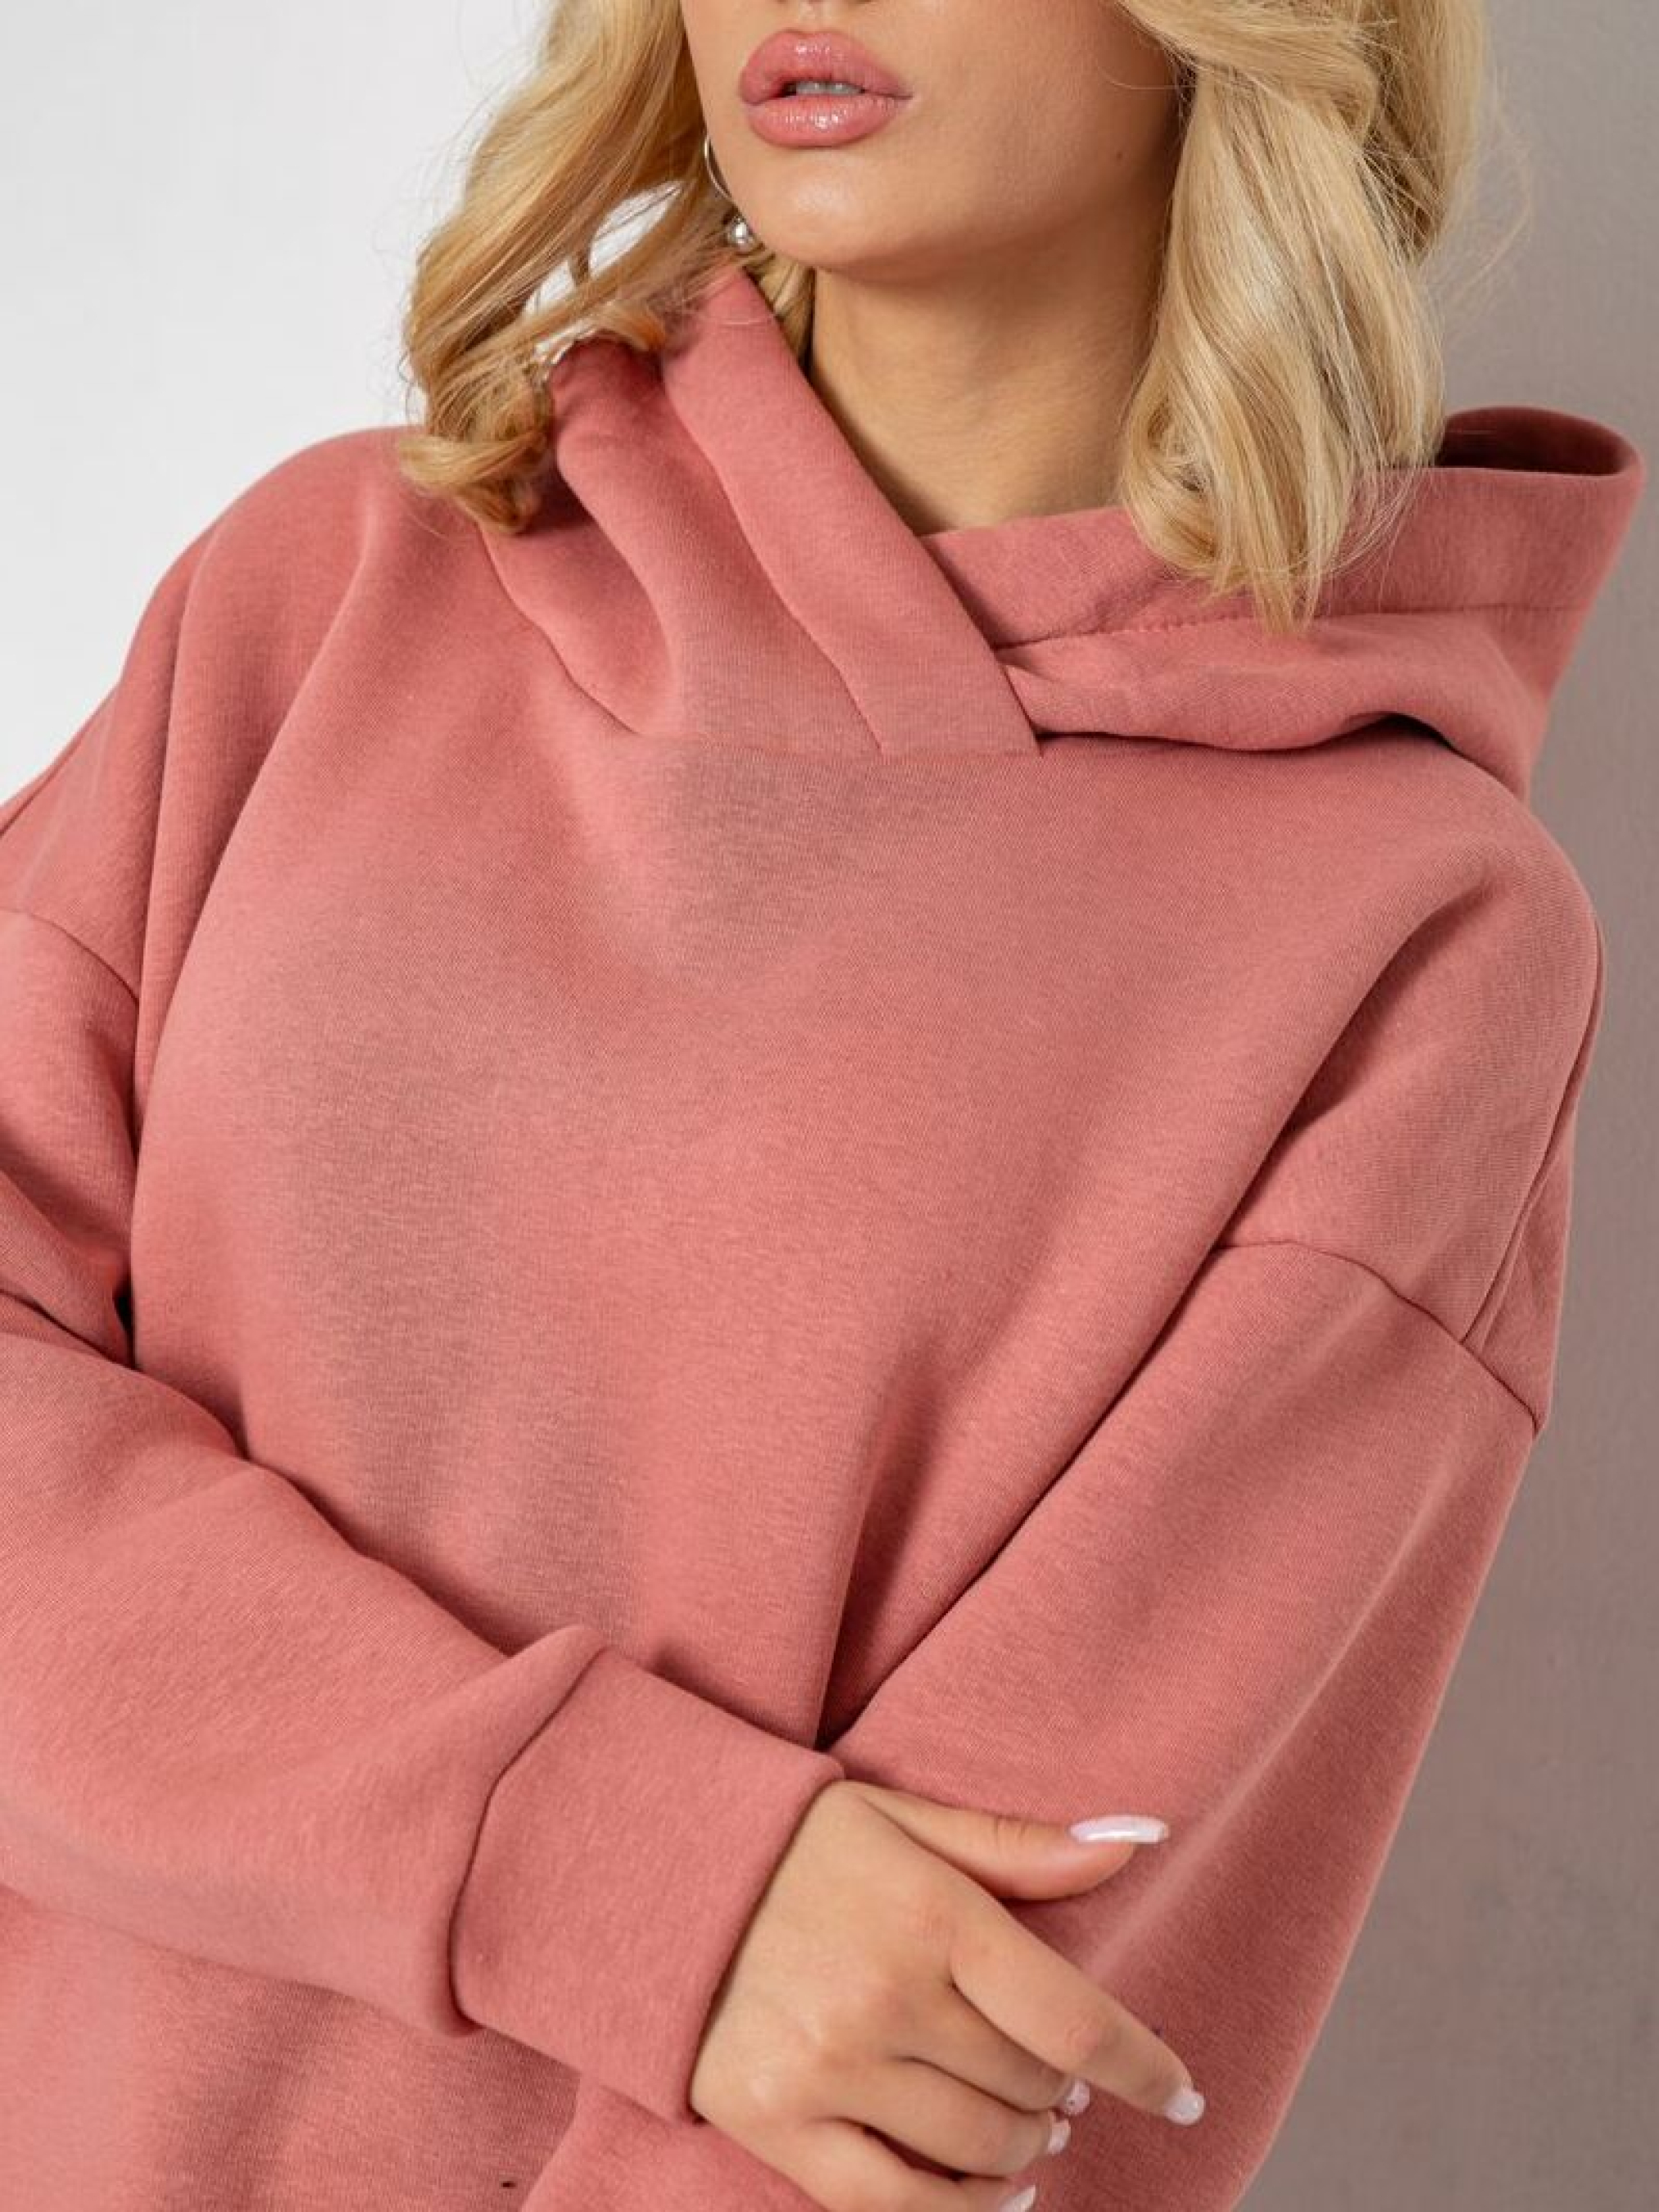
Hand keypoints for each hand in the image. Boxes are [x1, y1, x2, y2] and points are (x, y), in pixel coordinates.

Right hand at [689, 1777, 1200, 2209]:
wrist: (658, 1873)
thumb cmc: (797, 1842)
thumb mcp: (908, 1819)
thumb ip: (1022, 1846)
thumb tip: (1139, 1842)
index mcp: (930, 1914)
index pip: (1073, 2020)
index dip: (1145, 2066)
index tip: (1183, 2092)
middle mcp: (884, 1995)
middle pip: (1028, 2089)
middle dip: (1062, 2094)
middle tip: (1060, 2084)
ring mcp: (826, 2065)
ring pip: (974, 2149)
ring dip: (1021, 2149)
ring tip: (1027, 2128)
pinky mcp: (773, 2120)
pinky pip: (891, 2203)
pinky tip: (990, 2196)